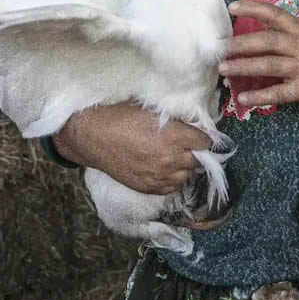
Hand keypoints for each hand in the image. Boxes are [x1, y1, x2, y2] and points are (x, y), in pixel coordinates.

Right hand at [52, 103, 210, 194]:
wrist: (92, 137)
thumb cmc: (119, 117)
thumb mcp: (151, 111)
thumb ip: (175, 121)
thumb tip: (192, 124)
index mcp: (175, 136)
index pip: (206, 142)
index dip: (202, 137)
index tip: (197, 135)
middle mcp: (172, 159)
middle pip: (199, 160)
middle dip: (194, 152)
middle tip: (185, 145)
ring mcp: (161, 176)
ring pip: (187, 176)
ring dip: (184, 167)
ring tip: (173, 158)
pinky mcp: (150, 188)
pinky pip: (172, 187)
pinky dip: (171, 179)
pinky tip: (163, 169)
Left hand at [219, 0, 298, 140]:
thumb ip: (288, 30)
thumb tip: (256, 25)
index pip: (275, 14)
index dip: (253, 8)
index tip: (232, 6)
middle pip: (268, 41)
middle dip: (242, 44)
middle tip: (221, 49)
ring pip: (269, 65)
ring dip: (244, 67)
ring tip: (224, 70)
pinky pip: (278, 93)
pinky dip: (259, 96)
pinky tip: (242, 98)